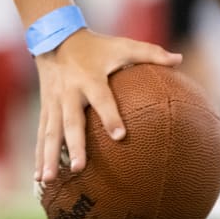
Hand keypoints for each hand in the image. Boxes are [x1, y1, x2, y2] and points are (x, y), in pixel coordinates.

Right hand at [33, 29, 181, 183]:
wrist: (54, 37)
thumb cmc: (96, 46)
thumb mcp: (122, 45)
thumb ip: (150, 53)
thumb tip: (180, 59)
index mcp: (89, 79)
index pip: (102, 99)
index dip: (110, 116)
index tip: (120, 135)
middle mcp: (69, 93)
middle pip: (70, 122)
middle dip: (73, 145)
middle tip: (79, 167)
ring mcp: (54, 103)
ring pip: (50, 133)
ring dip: (48, 157)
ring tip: (48, 181)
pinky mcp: (46, 109)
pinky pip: (42, 135)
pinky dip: (39, 156)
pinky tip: (40, 179)